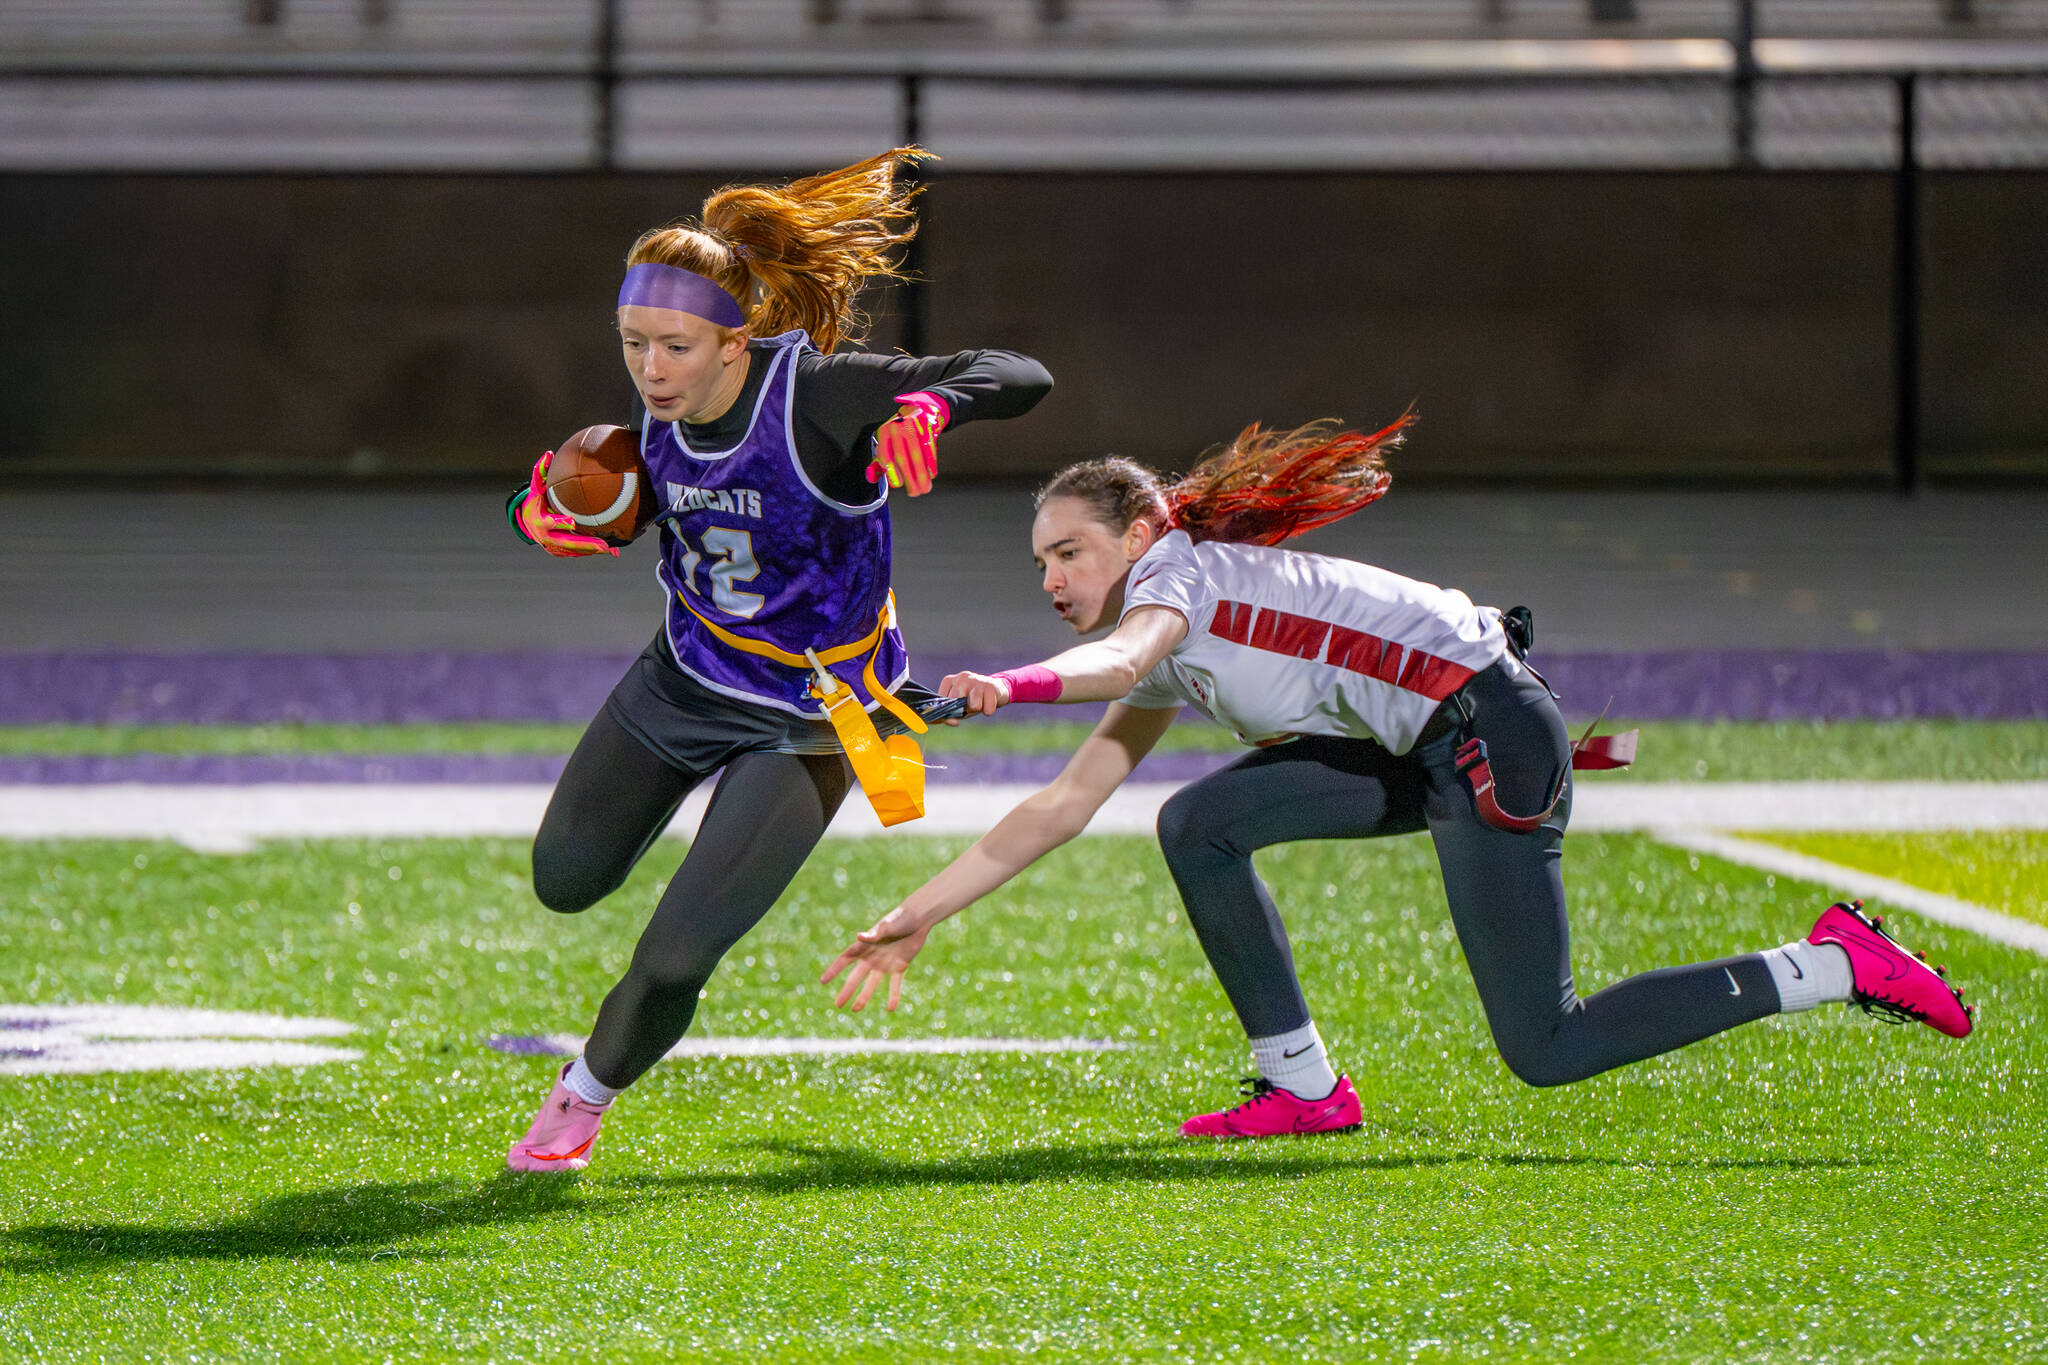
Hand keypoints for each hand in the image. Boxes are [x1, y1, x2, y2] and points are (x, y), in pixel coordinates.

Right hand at [517, 451, 619, 557]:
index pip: (549, 522)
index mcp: (538, 520)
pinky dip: (592, 552)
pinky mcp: (559, 552)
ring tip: (611, 549)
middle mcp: (544, 537)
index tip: (572, 521)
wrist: (527, 520)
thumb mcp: (535, 486)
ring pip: (574, 551)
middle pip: (566, 542)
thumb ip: (540, 471)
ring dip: (592, 550)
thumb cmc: (535, 500)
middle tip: (602, 544)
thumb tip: (548, 454)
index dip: (559, 523)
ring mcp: (552, 546)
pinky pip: (577, 553)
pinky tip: (611, 552)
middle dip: (584, 544)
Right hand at [820, 904, 934, 1011]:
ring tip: (856, 1009)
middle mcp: (872, 956)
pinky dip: (894, 996)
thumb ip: (873, 934)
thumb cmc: (900, 918)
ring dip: (864, 996)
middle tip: (838, 1004)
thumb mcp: (886, 926)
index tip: (823, 981)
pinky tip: (891, 1008)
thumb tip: (858, 937)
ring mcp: (885, 963)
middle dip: (847, 990)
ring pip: (872, 983)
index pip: (845, 959)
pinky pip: (895, 984)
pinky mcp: (900, 966)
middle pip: (856, 976)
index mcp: (865, 945)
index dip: (834, 969)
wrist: (919, 917)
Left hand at [866, 391, 948, 496]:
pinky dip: (931, 463)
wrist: (920, 409)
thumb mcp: (887, 442)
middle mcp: (897, 428)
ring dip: (921, 474)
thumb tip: (870, 478)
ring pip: (917, 455)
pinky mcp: (927, 427)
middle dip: (909, 477)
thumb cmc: (901, 432)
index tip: (897, 485)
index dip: (890, 471)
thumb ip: (878, 462)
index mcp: (884, 432)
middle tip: (914, 493)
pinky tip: (932, 475)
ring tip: (925, 488)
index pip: (885, 454)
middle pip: (902, 457)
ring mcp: (913, 426)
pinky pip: (929, 449)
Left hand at [940, 670, 1011, 716]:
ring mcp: (976, 680)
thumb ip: (950, 715)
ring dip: (977, 709)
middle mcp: (961, 677)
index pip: (941, 701)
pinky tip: (989, 702)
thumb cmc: (972, 700)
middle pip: (956, 702)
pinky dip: (989, 710)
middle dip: (963, 710)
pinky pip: (988, 709)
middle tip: (970, 705)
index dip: (948, 711)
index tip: (956, 710)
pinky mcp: (991, 686)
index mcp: (950, 681)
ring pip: (974, 706)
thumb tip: (952, 722)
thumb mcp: (958, 707)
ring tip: (980, 703)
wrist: (996, 690)